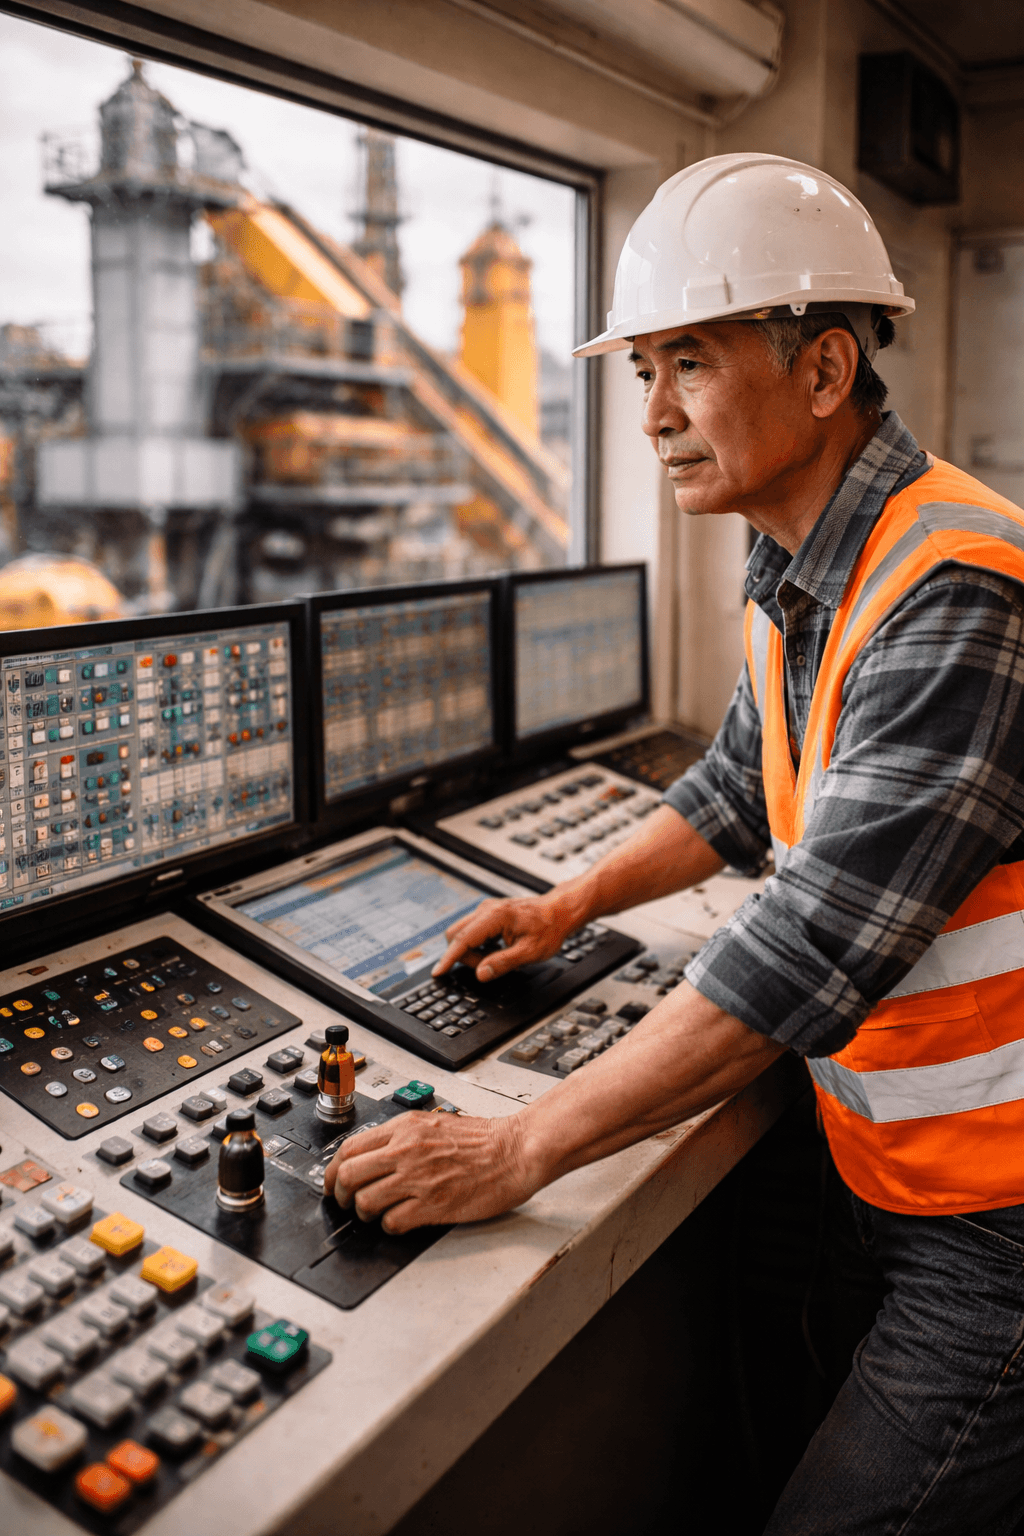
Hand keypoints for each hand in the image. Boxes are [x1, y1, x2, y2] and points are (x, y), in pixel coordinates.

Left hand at [323, 1111, 532, 1232]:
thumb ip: (403, 1136)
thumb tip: (375, 1153)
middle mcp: (406, 1151)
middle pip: (348, 1175)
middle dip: (341, 1194)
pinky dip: (390, 1226)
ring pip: (365, 1201)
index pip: (349, 1148)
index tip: (333, 1181)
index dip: (333, 1170)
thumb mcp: (434, 1123)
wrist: (514, 1151)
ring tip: (376, 1213)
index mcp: (405, 1129)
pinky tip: (400, 1221)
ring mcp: (417, 1179)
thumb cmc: (483, 1139)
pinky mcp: (432, 1206)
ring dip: (364, 1212)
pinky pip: (392, 1222)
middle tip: (347, 1202)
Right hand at [432, 890, 582, 980]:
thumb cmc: (549, 928)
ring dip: (473, 951)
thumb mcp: (529, 952)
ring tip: (497, 958)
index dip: (448, 959)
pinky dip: (478, 945)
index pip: (462, 940)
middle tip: (487, 967)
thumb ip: (503, 963)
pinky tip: (497, 950)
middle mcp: (486, 909)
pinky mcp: (489, 913)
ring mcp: (487, 909)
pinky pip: (472, 931)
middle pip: (456, 935)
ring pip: (463, 933)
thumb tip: (480, 973)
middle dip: (464, 956)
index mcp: (494, 917)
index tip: (438, 972)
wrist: (560, 911)